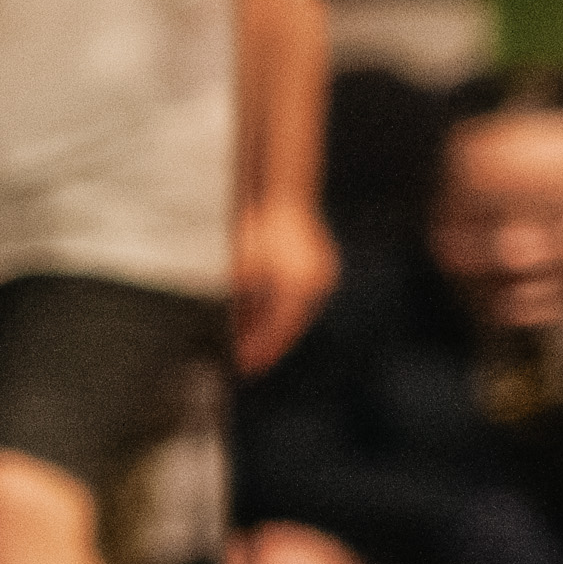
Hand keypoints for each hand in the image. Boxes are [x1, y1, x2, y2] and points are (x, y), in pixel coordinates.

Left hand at [231, 193, 339, 375]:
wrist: (282, 197)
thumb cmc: (257, 231)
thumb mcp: (241, 271)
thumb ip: (243, 306)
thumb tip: (239, 334)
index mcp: (295, 289)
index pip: (277, 331)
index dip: (259, 350)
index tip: (243, 366)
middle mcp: (315, 286)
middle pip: (290, 326)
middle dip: (267, 344)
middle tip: (248, 363)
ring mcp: (323, 277)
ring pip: (297, 314)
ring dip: (274, 328)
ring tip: (251, 342)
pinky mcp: (323, 269)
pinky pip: (302, 299)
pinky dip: (282, 310)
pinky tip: (262, 318)